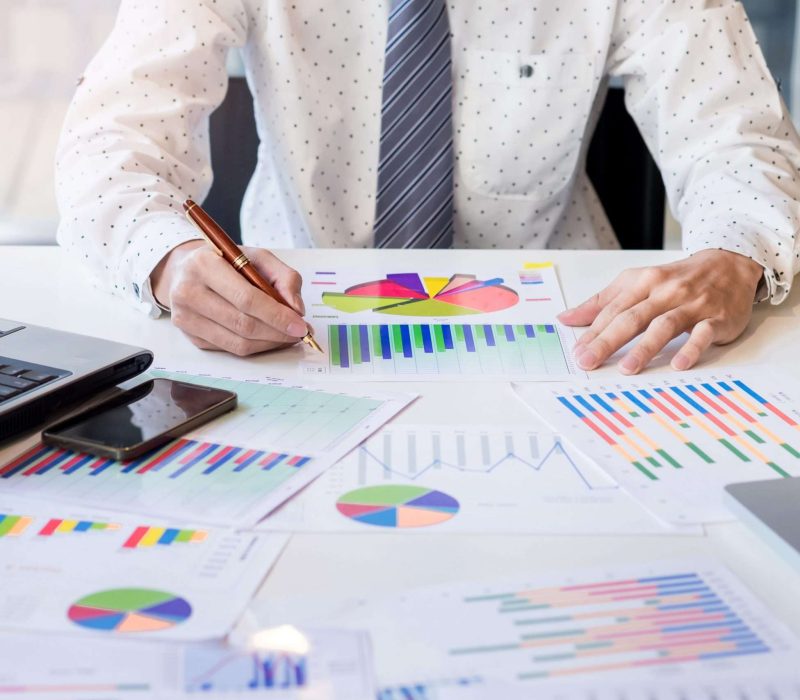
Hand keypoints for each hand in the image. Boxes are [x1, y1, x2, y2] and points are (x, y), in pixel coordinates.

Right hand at [151, 241, 309, 355]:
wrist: (186, 270)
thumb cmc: (226, 262)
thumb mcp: (257, 257)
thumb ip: (284, 277)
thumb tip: (297, 309)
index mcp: (204, 265)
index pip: (246, 298)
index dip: (277, 315)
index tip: (301, 325)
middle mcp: (189, 292)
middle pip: (243, 324)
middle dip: (278, 332)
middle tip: (300, 333)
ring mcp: (186, 318)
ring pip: (238, 343)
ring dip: (270, 343)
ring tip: (288, 336)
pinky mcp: (190, 337)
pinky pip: (230, 349)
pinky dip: (256, 347)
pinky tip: (269, 338)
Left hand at [558, 249, 763, 373]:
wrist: (730, 264)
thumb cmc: (677, 278)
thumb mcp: (637, 282)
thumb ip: (602, 301)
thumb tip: (567, 318)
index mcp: (643, 282)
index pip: (613, 310)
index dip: (593, 331)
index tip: (577, 352)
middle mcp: (666, 291)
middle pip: (632, 318)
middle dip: (607, 341)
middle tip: (588, 362)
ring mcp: (692, 304)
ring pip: (664, 325)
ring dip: (644, 348)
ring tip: (626, 369)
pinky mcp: (717, 317)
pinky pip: (703, 334)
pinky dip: (691, 348)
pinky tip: (679, 364)